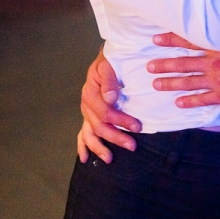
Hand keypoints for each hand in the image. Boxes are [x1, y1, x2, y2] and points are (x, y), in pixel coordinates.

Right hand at [78, 48, 141, 163]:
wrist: (106, 59)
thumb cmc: (110, 61)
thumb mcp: (109, 65)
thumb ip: (109, 81)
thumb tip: (111, 99)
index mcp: (91, 92)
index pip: (105, 112)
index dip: (121, 120)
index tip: (137, 127)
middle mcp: (86, 104)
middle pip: (99, 126)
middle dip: (116, 137)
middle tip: (132, 145)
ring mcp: (86, 112)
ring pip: (90, 133)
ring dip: (99, 147)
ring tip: (110, 159)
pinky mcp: (88, 116)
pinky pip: (82, 133)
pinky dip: (83, 146)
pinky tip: (85, 158)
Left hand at [148, 31, 219, 107]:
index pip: (190, 40)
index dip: (171, 39)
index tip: (156, 39)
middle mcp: (215, 63)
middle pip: (184, 63)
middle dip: (164, 65)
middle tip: (149, 67)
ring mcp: (218, 82)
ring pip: (189, 82)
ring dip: (171, 84)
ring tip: (156, 84)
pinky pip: (203, 100)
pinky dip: (190, 102)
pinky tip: (178, 103)